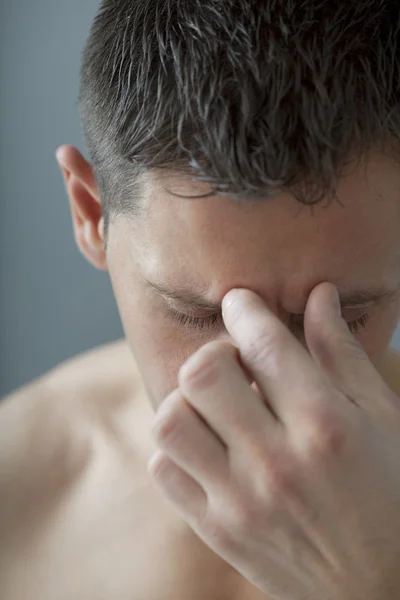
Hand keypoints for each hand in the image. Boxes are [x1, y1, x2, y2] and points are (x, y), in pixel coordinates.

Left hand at [147, 282, 399, 599]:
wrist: (383, 590)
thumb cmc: (393, 493)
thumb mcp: (383, 418)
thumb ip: (342, 354)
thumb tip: (320, 294)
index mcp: (326, 427)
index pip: (263, 344)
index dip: (245, 309)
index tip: (242, 303)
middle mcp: (277, 463)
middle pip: (202, 374)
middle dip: (214, 353)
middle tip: (234, 362)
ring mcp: (241, 502)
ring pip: (170, 421)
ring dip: (187, 401)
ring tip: (216, 406)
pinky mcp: (217, 531)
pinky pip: (164, 470)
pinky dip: (178, 448)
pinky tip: (209, 446)